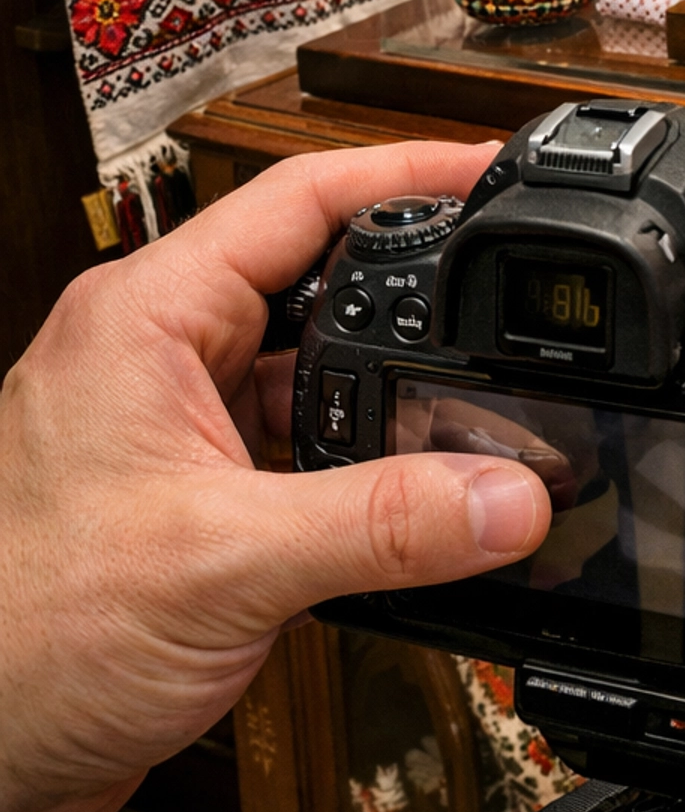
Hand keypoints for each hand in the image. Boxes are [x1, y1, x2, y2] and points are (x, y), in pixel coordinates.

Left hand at [0, 142, 551, 811]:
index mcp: (145, 317)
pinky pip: (299, 446)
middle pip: (315, 277)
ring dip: (390, 390)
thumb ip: (383, 525)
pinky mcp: (190, 495)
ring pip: (310, 370)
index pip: (298, 199)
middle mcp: (155, 354)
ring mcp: (172, 425)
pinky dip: (362, 463)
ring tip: (479, 399)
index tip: (491, 170)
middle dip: (415, 285)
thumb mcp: (227, 564)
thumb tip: (509, 495)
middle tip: (506, 290)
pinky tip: (416, 493)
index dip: (405, 172)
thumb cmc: (24, 640)